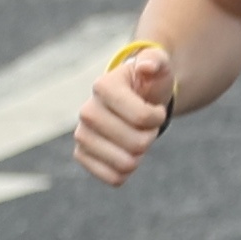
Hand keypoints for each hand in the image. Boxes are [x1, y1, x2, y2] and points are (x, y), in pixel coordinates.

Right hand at [73, 40, 172, 186]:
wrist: (135, 99)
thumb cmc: (149, 82)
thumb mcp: (159, 65)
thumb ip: (156, 61)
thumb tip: (147, 66)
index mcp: (103, 86)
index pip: (142, 117)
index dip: (157, 117)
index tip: (154, 108)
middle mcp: (86, 111)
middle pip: (136, 144)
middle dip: (150, 136)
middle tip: (146, 125)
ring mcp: (82, 135)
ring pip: (126, 164)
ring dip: (140, 154)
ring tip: (135, 136)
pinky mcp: (82, 155)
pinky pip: (113, 178)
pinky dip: (127, 170)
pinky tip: (125, 153)